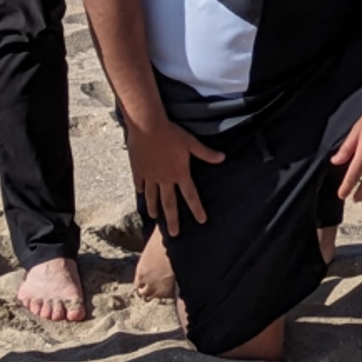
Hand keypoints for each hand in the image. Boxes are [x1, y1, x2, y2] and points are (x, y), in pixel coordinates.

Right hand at [125, 115, 223, 235]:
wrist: (147, 127)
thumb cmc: (171, 133)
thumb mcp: (191, 142)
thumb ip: (206, 153)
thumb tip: (222, 158)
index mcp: (179, 173)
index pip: (191, 195)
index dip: (197, 208)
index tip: (202, 220)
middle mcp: (164, 179)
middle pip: (169, 204)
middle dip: (172, 220)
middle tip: (174, 234)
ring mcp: (150, 177)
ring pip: (152, 197)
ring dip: (154, 208)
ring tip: (154, 217)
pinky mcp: (138, 171)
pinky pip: (140, 184)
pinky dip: (141, 190)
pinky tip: (141, 194)